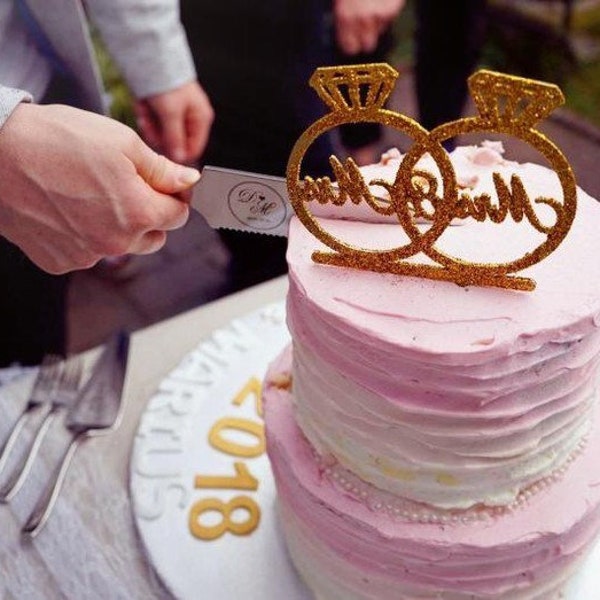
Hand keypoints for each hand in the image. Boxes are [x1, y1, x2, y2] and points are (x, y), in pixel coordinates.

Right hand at [0, 103, 199, 273]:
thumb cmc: (55, 141)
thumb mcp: (121, 143)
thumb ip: (161, 169)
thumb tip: (189, 181)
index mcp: (138, 214)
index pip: (178, 216)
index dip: (174, 198)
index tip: (164, 186)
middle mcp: (116, 243)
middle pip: (154, 237)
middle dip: (149, 215)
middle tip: (126, 188)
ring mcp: (86, 256)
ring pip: (121, 247)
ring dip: (118, 228)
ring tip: (92, 197)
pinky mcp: (60, 261)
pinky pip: (87, 253)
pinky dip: (85, 237)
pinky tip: (68, 210)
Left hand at [134, 81, 213, 163]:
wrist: (149, 57)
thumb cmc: (166, 80)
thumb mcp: (170, 114)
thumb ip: (175, 139)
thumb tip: (179, 158)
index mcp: (201, 118)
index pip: (194, 149)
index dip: (179, 154)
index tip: (164, 154)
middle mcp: (191, 117)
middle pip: (176, 142)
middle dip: (159, 135)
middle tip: (149, 125)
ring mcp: (176, 113)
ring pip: (162, 133)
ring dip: (150, 125)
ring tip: (145, 112)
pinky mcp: (163, 109)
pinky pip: (154, 122)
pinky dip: (146, 117)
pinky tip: (142, 106)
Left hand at [334, 0, 405, 54]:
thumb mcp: (340, 0)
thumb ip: (344, 18)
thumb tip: (348, 34)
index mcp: (344, 17)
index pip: (349, 48)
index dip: (351, 46)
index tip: (353, 44)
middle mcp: (362, 20)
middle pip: (368, 45)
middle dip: (366, 38)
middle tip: (365, 29)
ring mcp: (379, 15)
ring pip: (380, 31)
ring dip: (377, 22)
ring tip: (373, 5)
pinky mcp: (392, 9)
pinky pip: (390, 19)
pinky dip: (387, 11)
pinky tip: (382, 0)